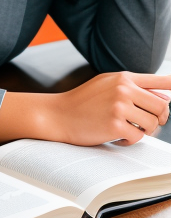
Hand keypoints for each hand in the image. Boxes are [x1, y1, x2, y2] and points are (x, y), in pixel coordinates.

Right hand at [49, 72, 170, 145]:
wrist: (59, 114)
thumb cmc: (83, 101)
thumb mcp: (107, 85)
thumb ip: (134, 88)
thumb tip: (166, 97)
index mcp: (124, 77)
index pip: (160, 80)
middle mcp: (123, 88)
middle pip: (163, 106)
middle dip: (158, 119)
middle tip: (145, 123)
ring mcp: (119, 106)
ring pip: (152, 124)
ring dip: (143, 131)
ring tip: (126, 128)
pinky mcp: (115, 124)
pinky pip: (138, 137)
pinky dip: (129, 140)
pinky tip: (116, 135)